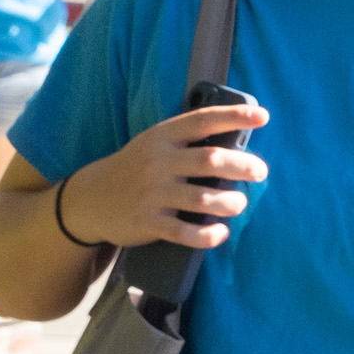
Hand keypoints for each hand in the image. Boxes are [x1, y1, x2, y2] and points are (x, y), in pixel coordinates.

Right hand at [62, 104, 272, 248]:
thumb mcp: (154, 144)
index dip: (234, 117)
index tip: (263, 117)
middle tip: (260, 172)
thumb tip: (237, 138)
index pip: (202, 121)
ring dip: (230, 202)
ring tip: (239, 203)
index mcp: (163, 137)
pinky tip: (220, 233)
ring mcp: (153, 193)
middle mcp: (159, 162)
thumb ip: (187, 140)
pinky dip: (207, 236)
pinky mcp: (148, 222)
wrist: (90, 199)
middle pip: (209, 160)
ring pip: (202, 198)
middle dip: (242, 165)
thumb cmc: (136, 168)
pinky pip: (184, 233)